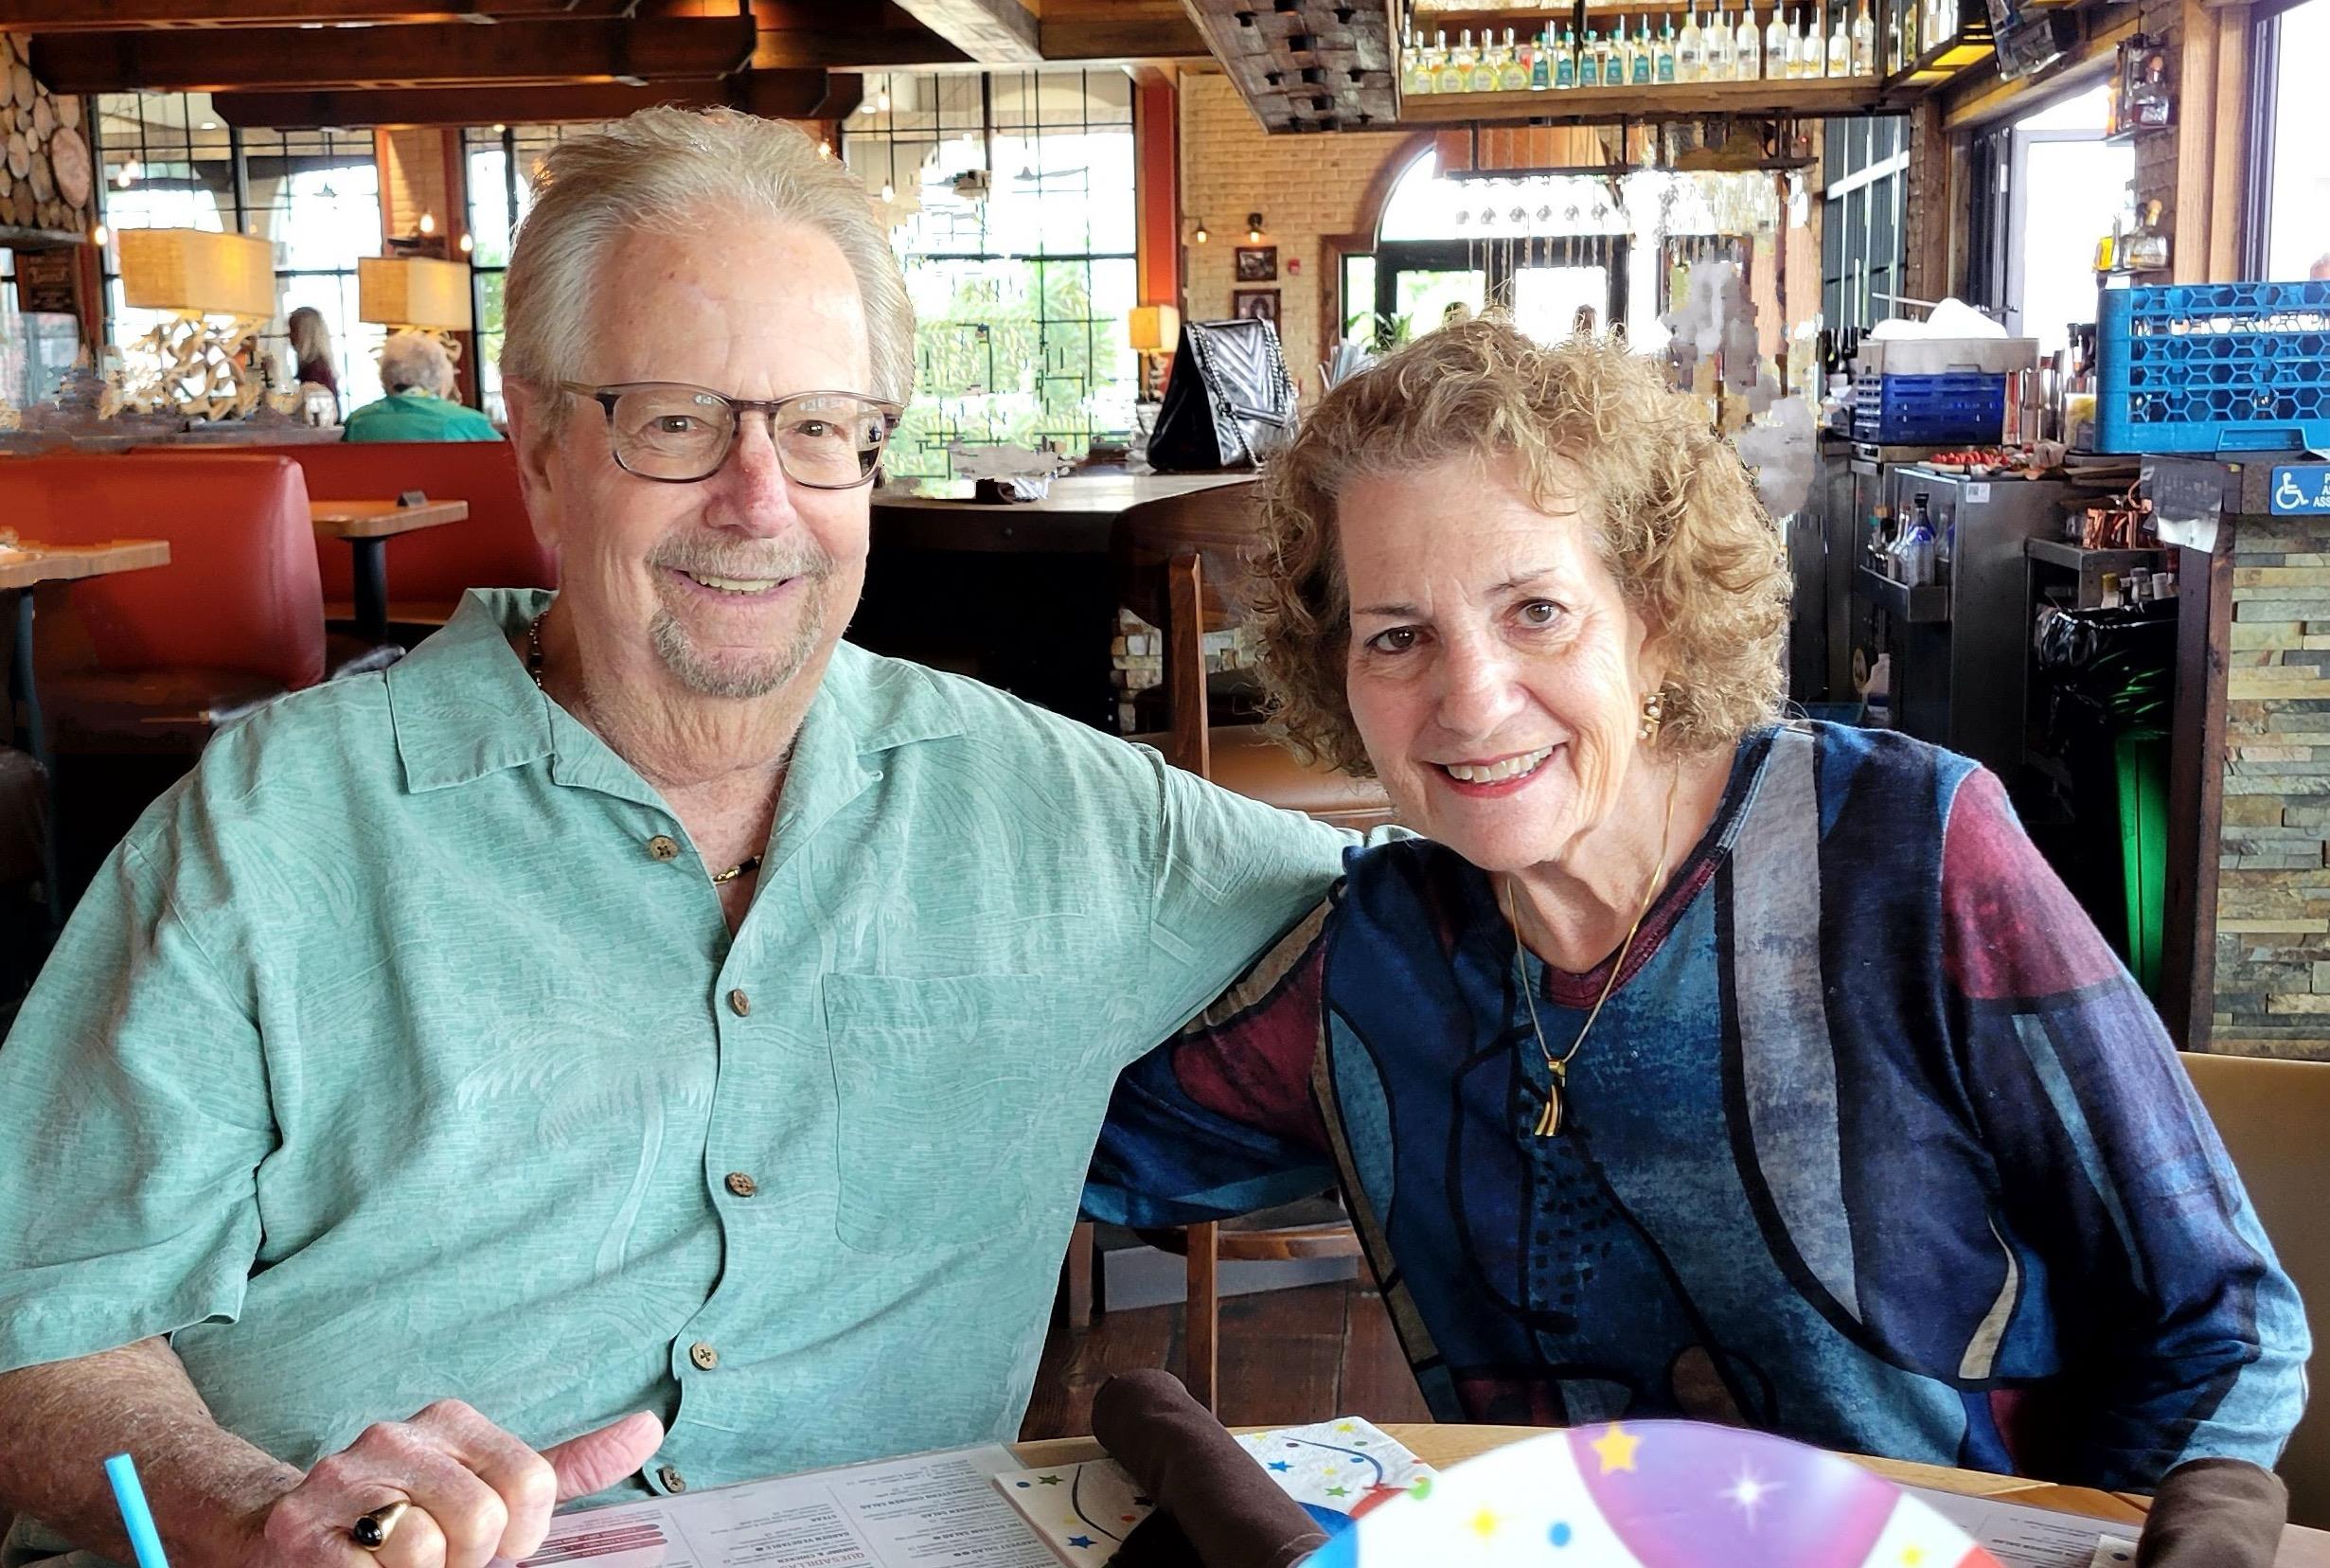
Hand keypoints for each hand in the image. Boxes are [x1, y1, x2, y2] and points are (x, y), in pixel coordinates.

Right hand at [240, 1401, 663, 1567]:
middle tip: (439, 1560)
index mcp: (451, 1421)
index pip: (531, 1483)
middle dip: (468, 1560)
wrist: (290, 1532)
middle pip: (480, 1520)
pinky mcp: (298, 1529)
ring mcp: (342, 1479)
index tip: (494, 1543)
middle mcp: (395, 1436)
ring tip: (394, 1564)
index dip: (521, 1535)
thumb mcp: (494, 1484)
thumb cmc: (411, 1515)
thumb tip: (650, 1430)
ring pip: (425, 1551)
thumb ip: (570, 1466)